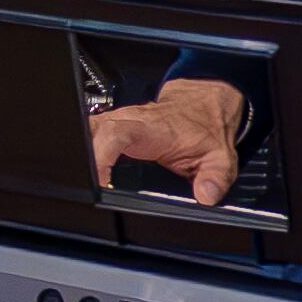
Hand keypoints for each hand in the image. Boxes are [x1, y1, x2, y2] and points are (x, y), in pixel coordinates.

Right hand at [88, 77, 249, 207]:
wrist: (203, 105)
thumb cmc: (206, 129)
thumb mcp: (220, 157)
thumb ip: (215, 178)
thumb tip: (206, 196)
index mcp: (152, 128)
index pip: (116, 134)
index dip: (100, 155)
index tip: (100, 179)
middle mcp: (130, 121)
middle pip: (92, 131)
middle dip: (84, 158)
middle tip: (89, 187)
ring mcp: (118, 121)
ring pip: (86, 129)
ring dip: (82, 152)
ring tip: (87, 180)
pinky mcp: (112, 125)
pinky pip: (90, 132)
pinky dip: (85, 149)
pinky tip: (88, 168)